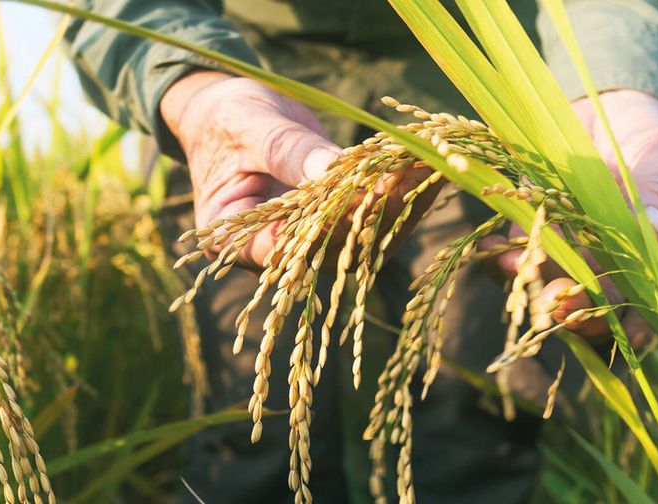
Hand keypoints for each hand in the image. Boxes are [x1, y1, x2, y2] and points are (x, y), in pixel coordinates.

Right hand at [161, 72, 436, 269]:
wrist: (230, 114)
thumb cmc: (226, 119)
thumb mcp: (248, 127)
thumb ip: (286, 151)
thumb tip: (332, 170)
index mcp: (236, 240)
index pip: (286, 247)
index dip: (328, 225)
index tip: (366, 193)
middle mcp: (277, 253)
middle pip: (334, 246)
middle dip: (377, 210)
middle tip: (414, 173)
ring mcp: (310, 241)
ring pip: (362, 237)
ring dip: (400, 203)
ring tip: (431, 165)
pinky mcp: (336, 223)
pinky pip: (371, 216)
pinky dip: (399, 191)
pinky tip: (425, 164)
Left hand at [482, 90, 657, 344]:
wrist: (602, 105)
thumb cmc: (648, 134)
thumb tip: (656, 233)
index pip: (657, 295)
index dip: (645, 319)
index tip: (631, 334)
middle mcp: (616, 262)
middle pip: (602, 301)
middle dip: (580, 307)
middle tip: (558, 304)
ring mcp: (574, 252)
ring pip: (556, 284)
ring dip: (535, 286)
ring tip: (517, 272)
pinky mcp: (537, 233)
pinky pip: (520, 257)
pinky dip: (502, 259)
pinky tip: (491, 251)